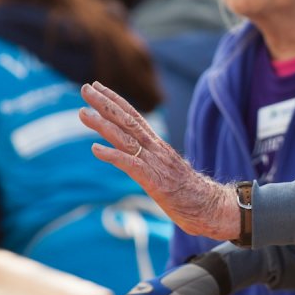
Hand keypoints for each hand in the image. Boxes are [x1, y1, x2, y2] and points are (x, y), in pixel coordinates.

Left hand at [80, 81, 239, 240]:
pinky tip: (95, 149)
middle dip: (105, 103)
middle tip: (85, 88)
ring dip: (103, 124)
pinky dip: (112, 155)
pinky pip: (130, 164)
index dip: (116, 101)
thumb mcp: (168, 172)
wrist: (212, 207)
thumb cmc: (191, 194)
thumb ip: (154, 163)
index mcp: (159, 146)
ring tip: (82, 113)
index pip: (135, 117)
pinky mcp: (155, 181)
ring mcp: (156, 164)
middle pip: (128, 121)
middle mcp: (156, 150)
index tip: (98, 87)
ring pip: (126, 138)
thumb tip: (140, 162)